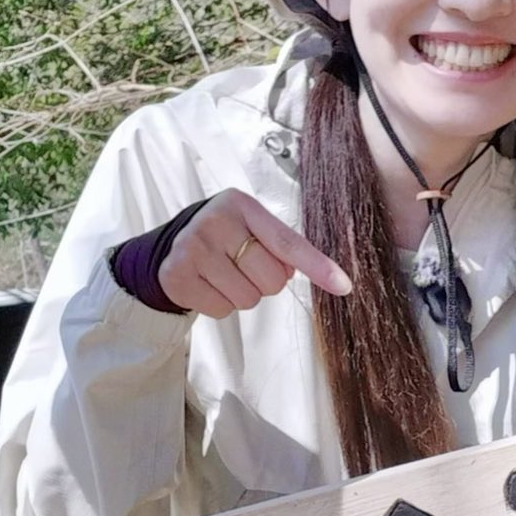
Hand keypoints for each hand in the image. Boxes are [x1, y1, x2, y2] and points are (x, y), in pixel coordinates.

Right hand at [159, 189, 352, 318]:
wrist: (172, 246)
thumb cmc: (224, 237)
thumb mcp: (250, 226)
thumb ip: (280, 245)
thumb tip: (308, 273)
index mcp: (242, 206)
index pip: (288, 242)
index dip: (318, 266)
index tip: (343, 286)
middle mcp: (216, 223)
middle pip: (271, 279)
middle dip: (265, 282)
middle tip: (244, 268)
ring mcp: (194, 249)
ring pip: (248, 298)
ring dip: (243, 295)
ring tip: (224, 275)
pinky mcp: (178, 276)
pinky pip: (223, 310)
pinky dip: (221, 305)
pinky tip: (208, 285)